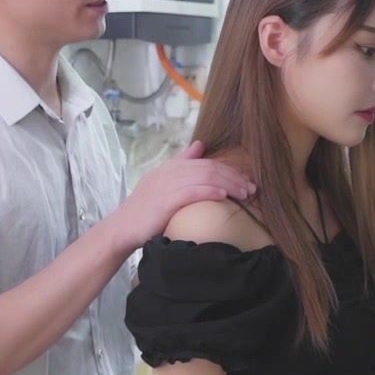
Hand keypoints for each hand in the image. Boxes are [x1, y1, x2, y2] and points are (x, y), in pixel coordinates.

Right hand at [107, 140, 254, 251]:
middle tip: (252, 188)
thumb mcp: (163, 183)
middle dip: (233, 177)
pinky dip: (209, 191)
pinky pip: (192, 191)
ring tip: (244, 193)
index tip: (246, 181)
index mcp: (170, 167)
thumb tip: (200, 145)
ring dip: (228, 184)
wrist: (123, 228)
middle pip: (209, 168)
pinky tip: (223, 196)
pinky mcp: (165, 200)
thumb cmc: (146, 211)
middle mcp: (169, 172)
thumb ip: (181, 164)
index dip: (229, 170)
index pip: (206, 163)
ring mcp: (166, 185)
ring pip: (204, 178)